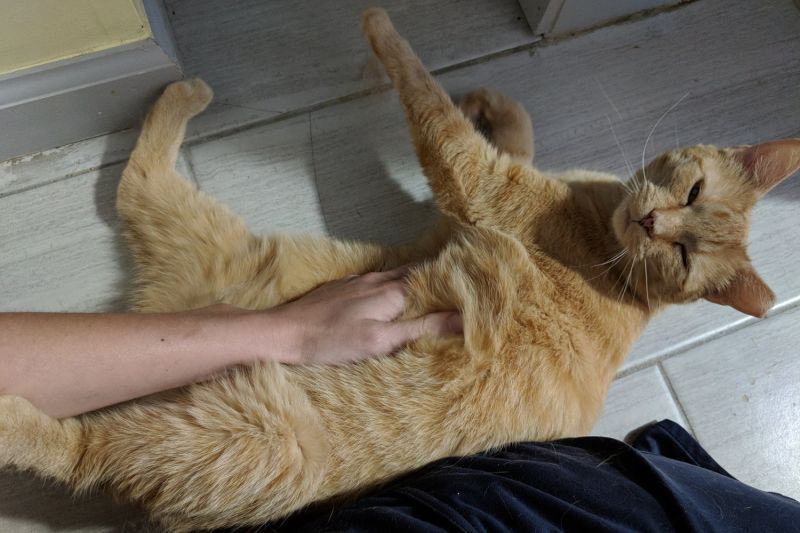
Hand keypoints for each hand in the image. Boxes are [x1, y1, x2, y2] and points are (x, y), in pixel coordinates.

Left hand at [272, 266, 461, 364]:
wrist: (283, 333)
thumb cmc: (330, 341)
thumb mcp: (380, 341)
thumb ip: (420, 328)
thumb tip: (461, 318)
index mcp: (390, 292)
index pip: (431, 278)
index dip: (452, 279)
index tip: (472, 282)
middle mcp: (376, 280)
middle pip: (415, 272)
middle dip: (436, 276)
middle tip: (457, 283)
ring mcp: (357, 282)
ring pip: (395, 275)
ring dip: (415, 279)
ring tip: (431, 286)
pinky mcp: (342, 289)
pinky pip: (376, 281)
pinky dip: (392, 284)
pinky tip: (391, 294)